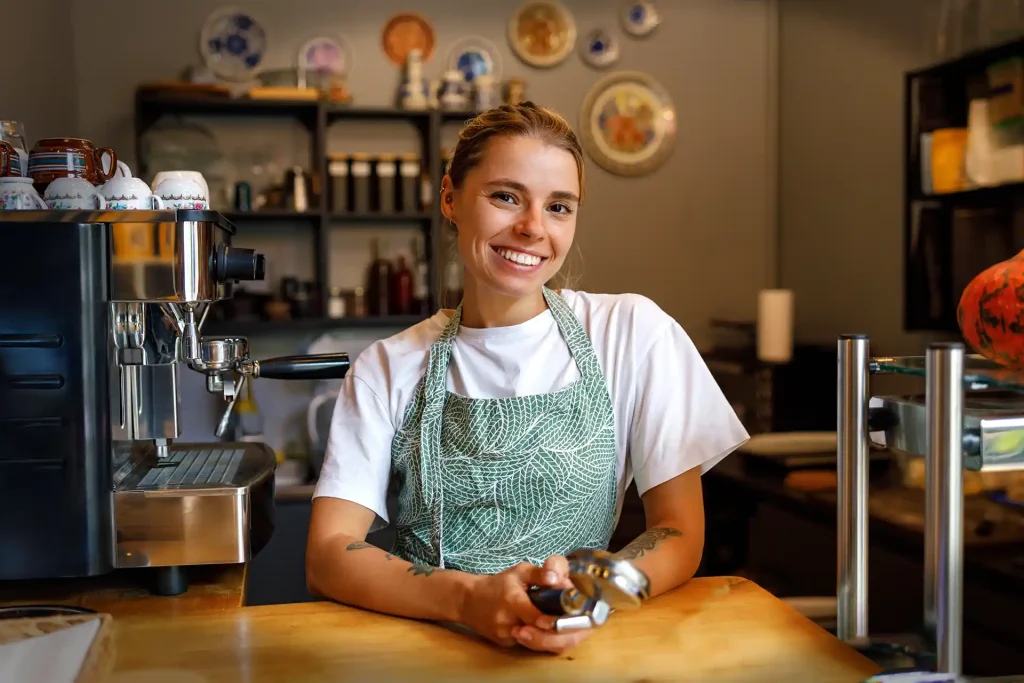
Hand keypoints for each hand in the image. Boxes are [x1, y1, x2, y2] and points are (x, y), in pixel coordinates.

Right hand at [457, 555, 591, 653]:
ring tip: (573, 627)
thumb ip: (540, 574)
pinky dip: (544, 639)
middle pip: (540, 638)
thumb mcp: (519, 571)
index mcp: (512, 600)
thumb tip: (558, 579)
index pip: (536, 617)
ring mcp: (506, 636)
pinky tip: (555, 631)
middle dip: (561, 635)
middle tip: (580, 627)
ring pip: (538, 645)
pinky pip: (530, 645)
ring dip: (557, 638)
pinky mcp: (506, 644)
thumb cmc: (498, 584)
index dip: (555, 621)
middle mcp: (508, 621)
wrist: (468, 600)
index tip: (572, 616)